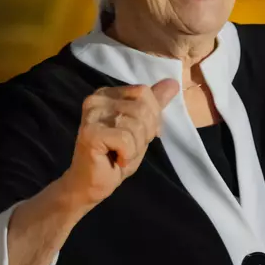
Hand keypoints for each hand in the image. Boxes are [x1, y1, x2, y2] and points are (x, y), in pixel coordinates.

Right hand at [63, 79, 179, 206]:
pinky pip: (126, 139)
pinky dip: (128, 154)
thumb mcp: (142, 127)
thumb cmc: (117, 154)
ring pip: (136, 125)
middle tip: (127, 146)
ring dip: (136, 146)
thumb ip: (154, 104)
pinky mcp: (90, 133)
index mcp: (108, 93)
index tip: (136, 134)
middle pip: (142, 109)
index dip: (151, 117)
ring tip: (120, 152)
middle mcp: (97, 99)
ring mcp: (91, 115)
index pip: (144, 92)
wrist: (93, 182)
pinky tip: (116, 158)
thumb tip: (173, 82)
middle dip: (144, 134)